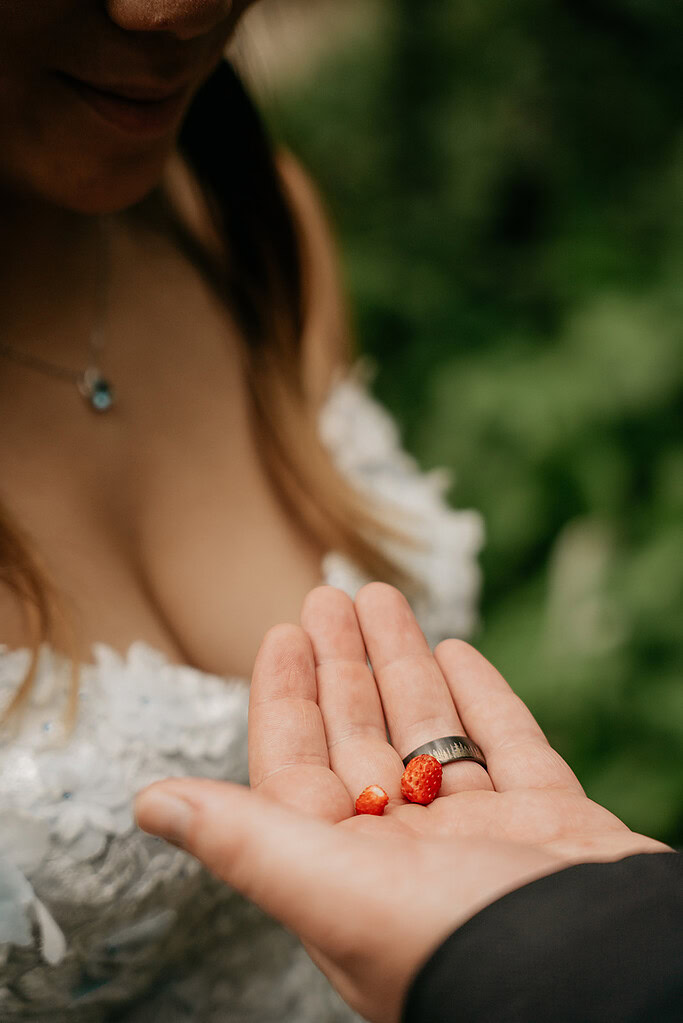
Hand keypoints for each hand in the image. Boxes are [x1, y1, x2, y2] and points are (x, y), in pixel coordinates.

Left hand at [136, 584, 667, 1022]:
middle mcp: (414, 856)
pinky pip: (508, 745)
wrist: (615, 972)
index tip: (281, 633)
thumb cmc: (463, 945)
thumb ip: (246, 842)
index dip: (286, 697)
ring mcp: (488, 835)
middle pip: (365, 738)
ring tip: (381, 597)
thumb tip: (148, 804)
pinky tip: (457, 652)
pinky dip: (481, 699)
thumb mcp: (338, 893)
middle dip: (344, 665)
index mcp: (353, 874)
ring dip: (405, 663)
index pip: (301, 768)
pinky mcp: (553, 820)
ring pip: (432, 731)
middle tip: (329, 593)